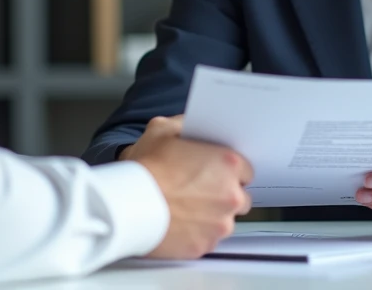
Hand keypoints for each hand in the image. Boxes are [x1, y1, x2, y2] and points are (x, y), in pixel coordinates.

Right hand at [127, 116, 254, 258]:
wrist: (126, 206)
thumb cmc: (144, 169)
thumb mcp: (162, 129)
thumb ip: (186, 124)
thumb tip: (192, 126)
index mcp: (228, 164)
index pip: (246, 169)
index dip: (228, 171)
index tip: (215, 172)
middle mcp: (231, 196)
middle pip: (240, 197)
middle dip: (224, 195)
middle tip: (199, 191)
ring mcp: (220, 224)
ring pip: (225, 221)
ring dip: (212, 216)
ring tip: (186, 208)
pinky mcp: (205, 245)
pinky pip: (208, 239)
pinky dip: (198, 233)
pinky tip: (179, 222)